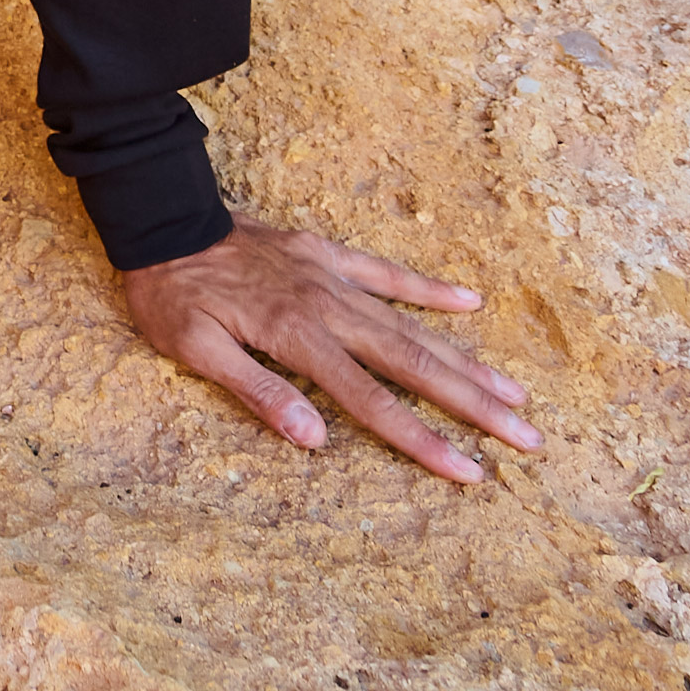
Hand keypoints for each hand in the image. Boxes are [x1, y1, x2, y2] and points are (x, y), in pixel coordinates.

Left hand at [118, 221, 539, 485]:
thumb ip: (256, 392)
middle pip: (414, 365)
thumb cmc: (172, 294)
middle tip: (527, 438)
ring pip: (412, 325)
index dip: (423, 440)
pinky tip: (470, 303)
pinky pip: (387, 272)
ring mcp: (333, 277)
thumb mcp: (194, 350)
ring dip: (466, 360)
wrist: (162, 218)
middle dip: (473, 406)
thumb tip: (314, 440)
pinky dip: (428, 289)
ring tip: (515, 392)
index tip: (469, 471)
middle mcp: (328, 307)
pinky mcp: (327, 253)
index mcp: (298, 338)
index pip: (373, 402)